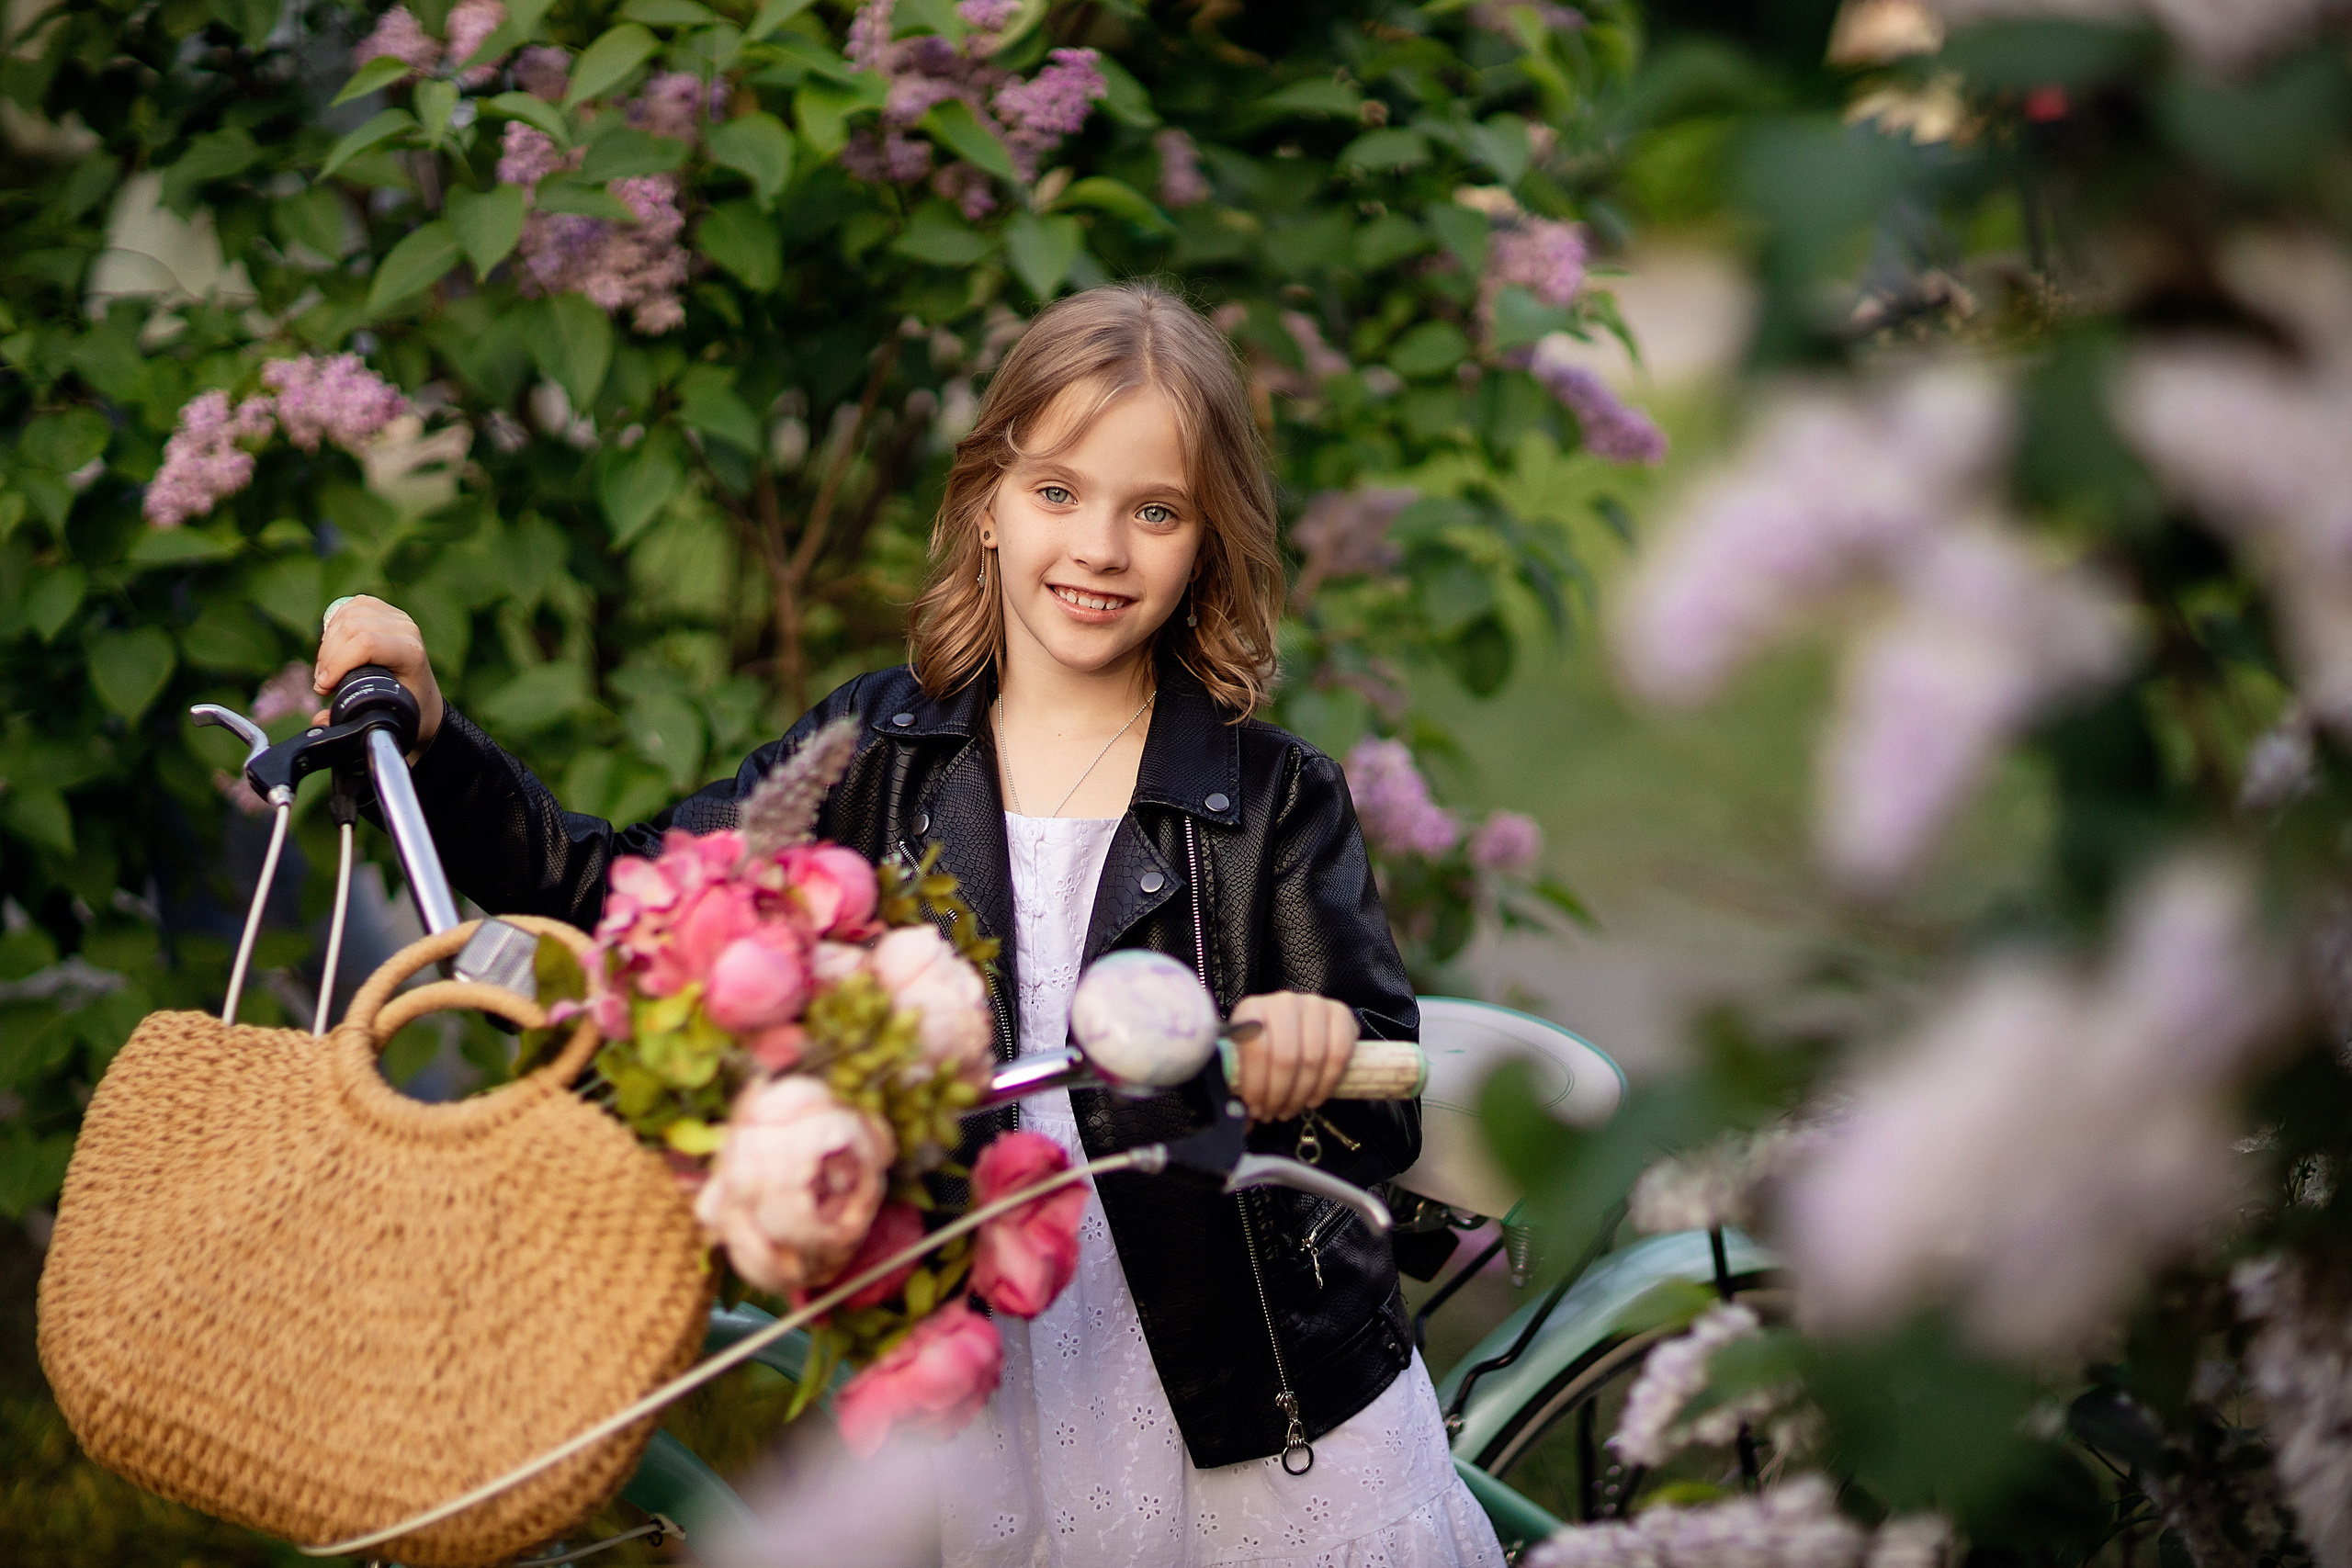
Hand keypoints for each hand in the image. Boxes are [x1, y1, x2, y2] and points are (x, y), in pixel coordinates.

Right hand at [310, 595, 443, 746]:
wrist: (423, 697)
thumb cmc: (406, 709)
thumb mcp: (384, 718)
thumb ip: (349, 719)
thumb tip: (319, 720)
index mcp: (411, 653)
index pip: (367, 644)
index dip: (337, 663)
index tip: (324, 687)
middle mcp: (407, 630)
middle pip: (352, 627)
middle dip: (329, 656)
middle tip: (323, 682)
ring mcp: (397, 617)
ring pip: (348, 616)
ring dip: (328, 643)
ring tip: (327, 668)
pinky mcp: (384, 610)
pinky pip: (351, 606)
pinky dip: (334, 625)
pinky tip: (333, 645)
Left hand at [1228, 992, 1356, 1122]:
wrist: (1296, 1023)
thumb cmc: (1266, 1045)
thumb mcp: (1246, 1057)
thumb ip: (1241, 1081)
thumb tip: (1242, 1122)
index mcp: (1252, 1009)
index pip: (1256, 1049)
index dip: (1257, 1085)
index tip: (1256, 1109)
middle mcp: (1283, 1002)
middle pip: (1285, 1057)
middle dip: (1279, 1095)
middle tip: (1275, 1114)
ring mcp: (1314, 1005)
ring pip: (1312, 1059)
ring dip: (1301, 1094)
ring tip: (1291, 1109)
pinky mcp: (1340, 1013)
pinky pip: (1338, 1054)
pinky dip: (1327, 1084)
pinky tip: (1313, 1099)